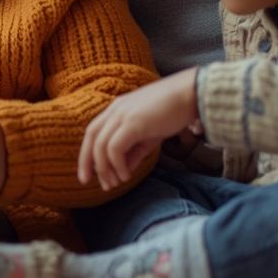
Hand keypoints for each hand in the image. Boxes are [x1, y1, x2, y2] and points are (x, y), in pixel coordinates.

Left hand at [79, 69, 198, 190]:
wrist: (191, 95)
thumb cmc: (173, 113)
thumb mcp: (150, 136)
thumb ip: (135, 152)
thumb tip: (124, 171)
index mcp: (117, 109)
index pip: (93, 132)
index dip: (86, 154)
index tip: (88, 175)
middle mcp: (115, 110)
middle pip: (91, 137)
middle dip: (87, 162)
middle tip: (90, 183)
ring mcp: (122, 115)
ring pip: (101, 146)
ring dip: (105, 168)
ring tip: (116, 183)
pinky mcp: (133, 123)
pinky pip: (114, 148)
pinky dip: (117, 165)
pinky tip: (126, 175)